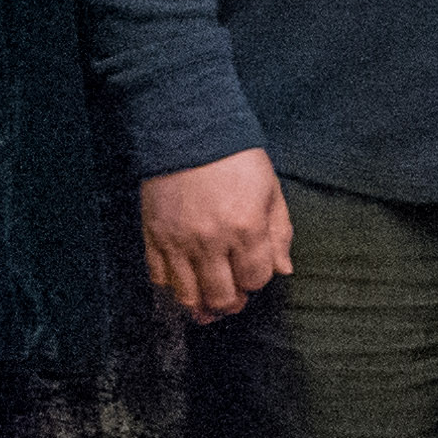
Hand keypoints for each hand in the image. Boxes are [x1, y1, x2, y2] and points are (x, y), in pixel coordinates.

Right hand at [143, 151, 294, 320]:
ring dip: (201, 305)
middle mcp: (211, 241)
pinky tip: (183, 284)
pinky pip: (159, 277)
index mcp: (247, 228)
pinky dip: (172, 288)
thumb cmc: (236, 161)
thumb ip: (280, 234)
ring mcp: (178, 241)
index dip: (257, 281)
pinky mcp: (153, 236)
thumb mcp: (271, 192)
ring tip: (208, 302)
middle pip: (222, 296)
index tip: (254, 271)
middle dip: (232, 303)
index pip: (255, 279)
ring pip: (188, 296)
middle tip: (233, 298)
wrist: (189, 132)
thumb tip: (283, 270)